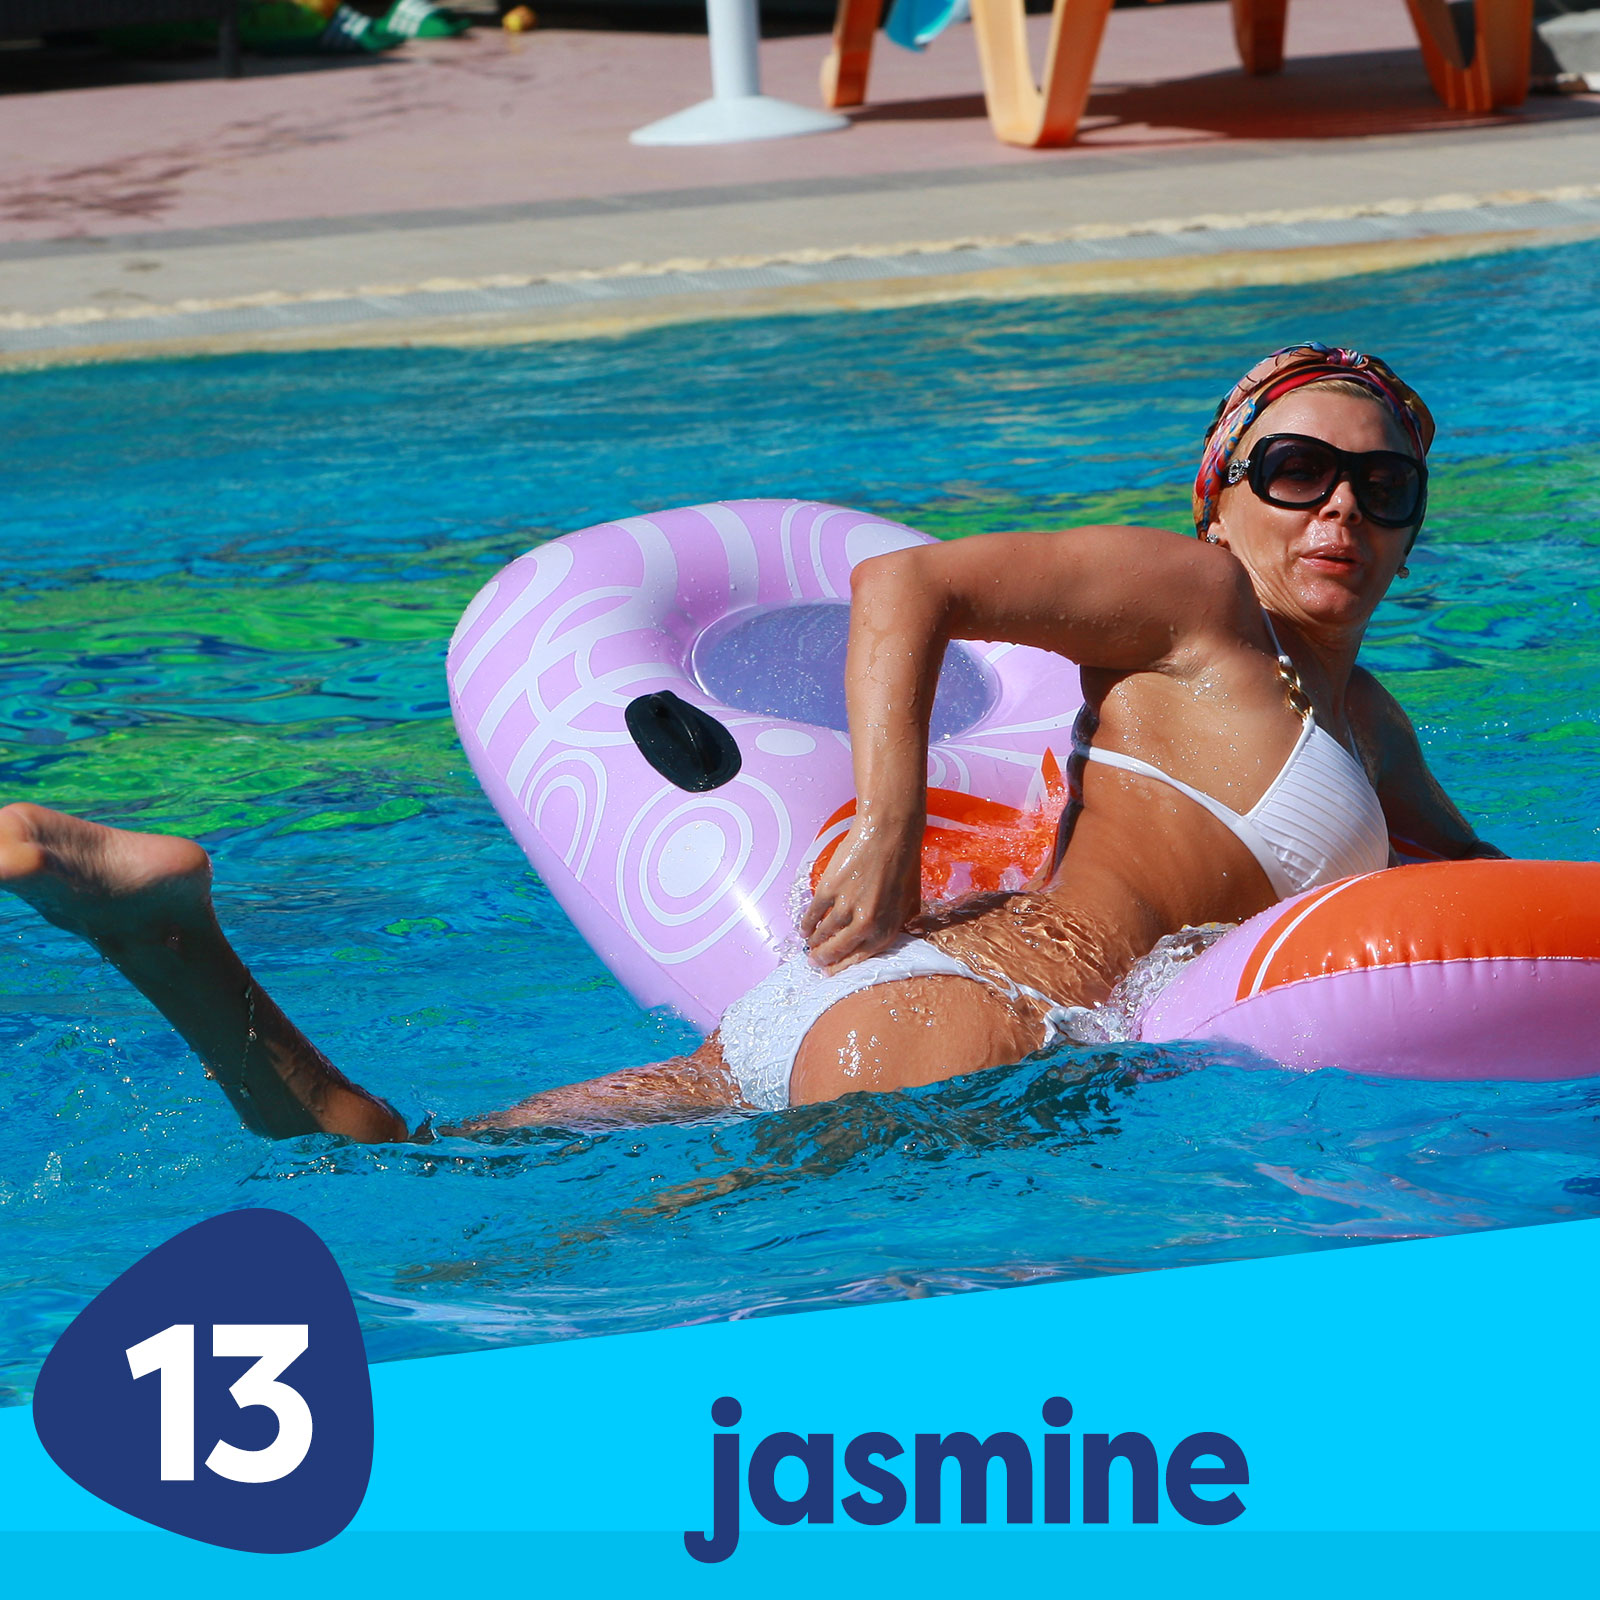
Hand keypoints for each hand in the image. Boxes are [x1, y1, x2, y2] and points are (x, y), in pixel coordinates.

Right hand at [800, 815, 923, 972]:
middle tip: (814, 961)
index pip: (859, 959)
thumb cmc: (904, 865)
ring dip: (814, 941)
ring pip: (823, 933)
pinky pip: (813, 913)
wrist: (889, 833)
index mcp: (886, 929)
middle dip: (823, 959)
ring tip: (810, 945)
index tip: (831, 971)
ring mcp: (845, 906)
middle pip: (837, 950)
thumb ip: (899, 924)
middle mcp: (866, 923)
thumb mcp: (909, 902)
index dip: (842, 967)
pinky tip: (804, 928)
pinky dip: (806, 923)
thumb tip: (889, 938)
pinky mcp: (829, 889)